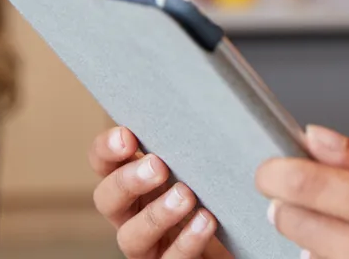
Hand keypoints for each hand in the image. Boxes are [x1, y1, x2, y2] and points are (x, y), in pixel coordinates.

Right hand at [89, 126, 231, 258]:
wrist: (245, 233)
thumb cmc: (221, 191)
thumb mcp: (205, 162)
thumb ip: (195, 143)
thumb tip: (208, 104)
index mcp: (136, 182)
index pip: (104, 163)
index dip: (106, 150)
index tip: (126, 136)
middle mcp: (134, 213)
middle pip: (107, 199)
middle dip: (127, 181)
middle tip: (158, 166)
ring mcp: (150, 245)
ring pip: (131, 236)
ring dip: (156, 215)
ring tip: (185, 196)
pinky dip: (186, 241)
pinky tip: (206, 222)